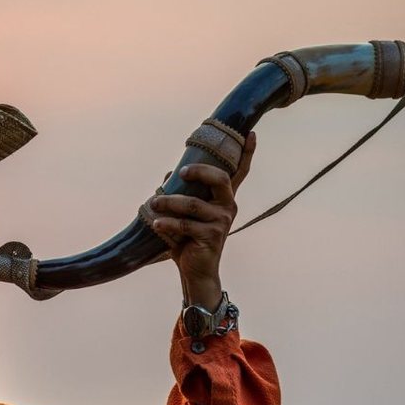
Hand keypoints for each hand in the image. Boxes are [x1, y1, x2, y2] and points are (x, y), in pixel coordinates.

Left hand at [148, 131, 255, 307]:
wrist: (194, 271)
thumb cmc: (188, 239)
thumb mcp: (185, 213)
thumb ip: (181, 193)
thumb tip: (168, 176)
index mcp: (224, 199)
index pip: (240, 173)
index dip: (247, 153)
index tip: (251, 134)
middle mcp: (228, 207)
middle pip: (221, 179)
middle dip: (200, 171)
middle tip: (181, 171)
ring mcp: (222, 222)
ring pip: (193, 204)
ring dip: (169, 202)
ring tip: (153, 203)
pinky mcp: (211, 237)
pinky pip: (185, 225)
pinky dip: (167, 223)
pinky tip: (156, 223)